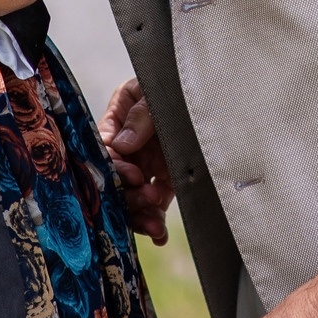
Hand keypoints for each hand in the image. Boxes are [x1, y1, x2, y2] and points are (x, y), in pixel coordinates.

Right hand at [101, 77, 173, 243]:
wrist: (211, 89)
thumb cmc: (175, 81)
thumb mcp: (153, 91)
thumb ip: (140, 115)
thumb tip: (123, 144)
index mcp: (118, 120)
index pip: (106, 150)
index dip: (116, 167)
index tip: (134, 174)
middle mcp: (130, 147)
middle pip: (118, 179)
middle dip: (129, 195)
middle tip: (149, 197)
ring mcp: (147, 164)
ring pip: (134, 196)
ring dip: (141, 213)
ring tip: (155, 225)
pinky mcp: (167, 178)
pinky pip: (156, 203)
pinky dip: (155, 220)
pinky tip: (159, 235)